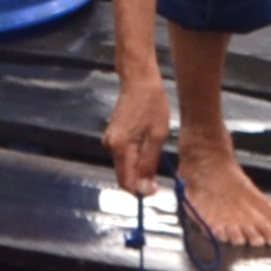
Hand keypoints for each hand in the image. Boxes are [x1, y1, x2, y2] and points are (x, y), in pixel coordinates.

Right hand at [103, 70, 173, 196]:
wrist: (139, 80)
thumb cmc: (151, 104)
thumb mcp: (157, 136)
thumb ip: (149, 164)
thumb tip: (145, 188)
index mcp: (120, 148)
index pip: (126, 182)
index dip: (141, 190)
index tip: (156, 187)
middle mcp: (110, 146)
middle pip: (124, 175)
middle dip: (141, 179)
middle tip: (159, 170)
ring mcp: (110, 140)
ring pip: (125, 165)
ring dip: (139, 167)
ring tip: (156, 151)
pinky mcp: (114, 135)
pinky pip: (124, 155)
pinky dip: (136, 157)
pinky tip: (148, 144)